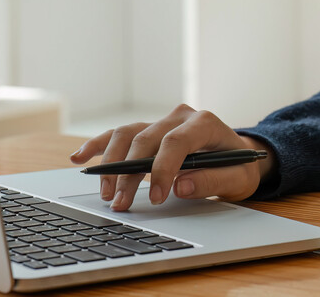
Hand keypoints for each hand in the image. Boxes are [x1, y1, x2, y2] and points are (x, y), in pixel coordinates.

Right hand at [69, 104, 274, 210]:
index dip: (162, 169)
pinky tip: (80, 158)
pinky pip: (118, 134)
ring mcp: (161, 121)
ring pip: (126, 134)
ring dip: (111, 163)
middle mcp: (179, 116)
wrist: (238, 155)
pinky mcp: (148, 130)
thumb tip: (180, 185)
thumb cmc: (239, 166)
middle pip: (145, 139)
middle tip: (121, 203)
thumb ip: (213, 181)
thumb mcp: (238, 179)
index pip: (175, 142)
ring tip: (106, 192)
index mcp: (204, 123)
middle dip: (130, 174)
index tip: (155, 197)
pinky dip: (98, 145)